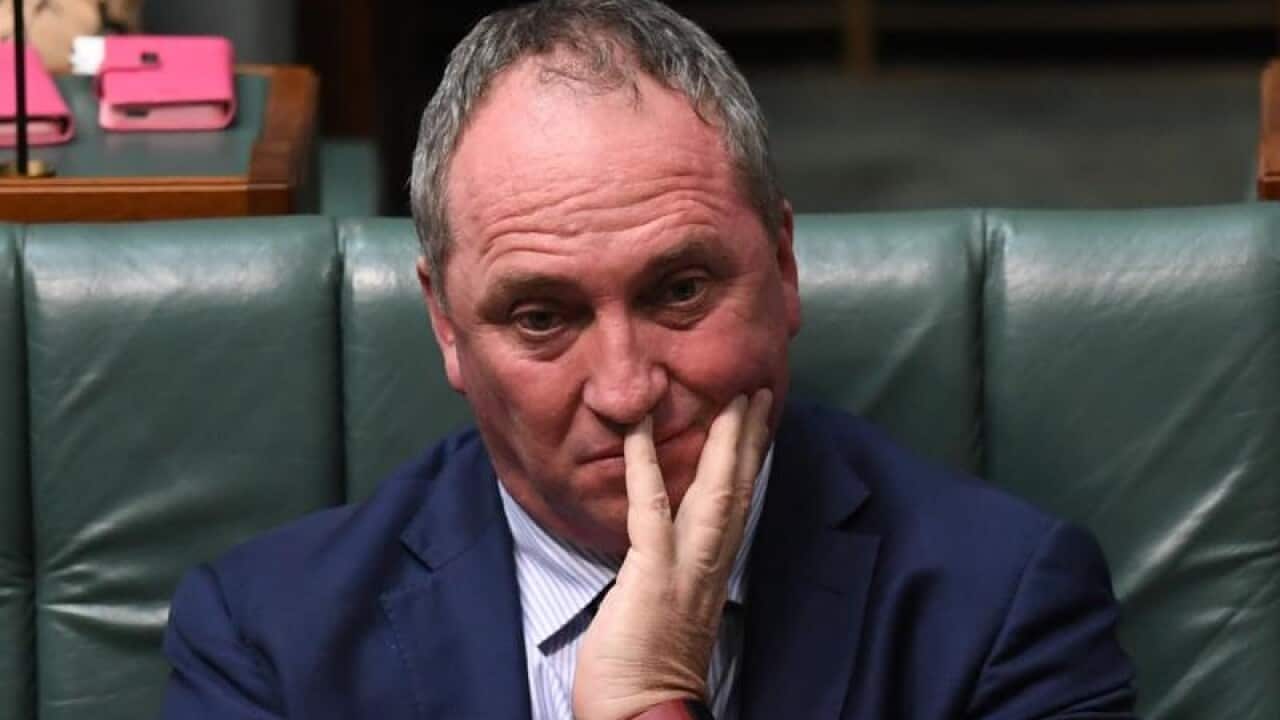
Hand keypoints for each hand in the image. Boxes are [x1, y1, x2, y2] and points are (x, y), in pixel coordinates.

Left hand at [573, 389, 772, 719]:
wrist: (642, 718)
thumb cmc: (644, 676)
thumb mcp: (667, 615)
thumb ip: (672, 576)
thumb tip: (661, 550)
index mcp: (711, 573)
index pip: (737, 506)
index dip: (748, 461)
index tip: (758, 423)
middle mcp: (709, 565)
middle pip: (737, 489)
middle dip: (749, 438)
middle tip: (759, 391)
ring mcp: (685, 568)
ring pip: (712, 491)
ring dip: (724, 441)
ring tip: (733, 399)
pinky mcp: (652, 575)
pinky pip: (650, 509)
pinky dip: (645, 465)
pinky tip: (638, 429)